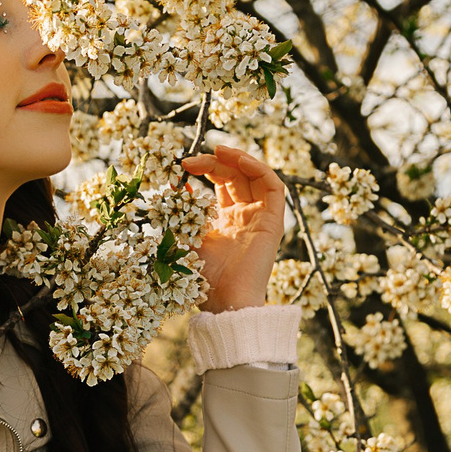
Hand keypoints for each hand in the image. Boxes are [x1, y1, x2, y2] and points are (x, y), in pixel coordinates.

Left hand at [180, 137, 286, 311]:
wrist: (224, 301)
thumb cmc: (203, 278)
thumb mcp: (186, 236)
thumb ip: (183, 212)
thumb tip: (175, 185)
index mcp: (227, 220)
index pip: (221, 182)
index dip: (205, 168)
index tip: (182, 166)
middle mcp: (246, 216)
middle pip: (236, 175)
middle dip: (215, 162)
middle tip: (191, 160)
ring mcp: (261, 218)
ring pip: (256, 176)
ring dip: (238, 159)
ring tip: (218, 150)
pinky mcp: (274, 222)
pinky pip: (275, 187)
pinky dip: (260, 168)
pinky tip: (239, 160)